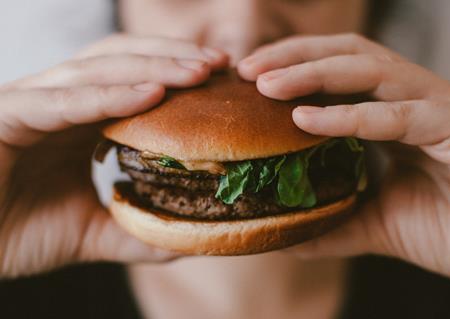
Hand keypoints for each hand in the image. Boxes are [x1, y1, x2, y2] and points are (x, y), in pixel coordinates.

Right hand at [0, 34, 228, 277]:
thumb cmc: (13, 231)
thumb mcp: (90, 233)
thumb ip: (135, 231)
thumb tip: (188, 237)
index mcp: (80, 119)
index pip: (135, 81)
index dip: (178, 75)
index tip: (223, 82)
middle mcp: (59, 102)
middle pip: (123, 62)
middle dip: (173, 58)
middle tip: (221, 65)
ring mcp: (31, 103)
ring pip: (97, 70)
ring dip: (152, 67)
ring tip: (199, 71)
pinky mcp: (6, 116)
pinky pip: (61, 100)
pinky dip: (108, 95)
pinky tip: (151, 95)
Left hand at [238, 33, 449, 282]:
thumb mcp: (376, 224)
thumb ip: (334, 223)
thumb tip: (287, 236)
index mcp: (395, 113)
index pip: (339, 71)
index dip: (293, 67)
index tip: (249, 80)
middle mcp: (415, 99)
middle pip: (348, 54)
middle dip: (294, 56)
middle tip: (247, 70)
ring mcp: (439, 106)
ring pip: (370, 70)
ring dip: (312, 72)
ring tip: (265, 84)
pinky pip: (397, 114)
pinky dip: (349, 115)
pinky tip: (305, 118)